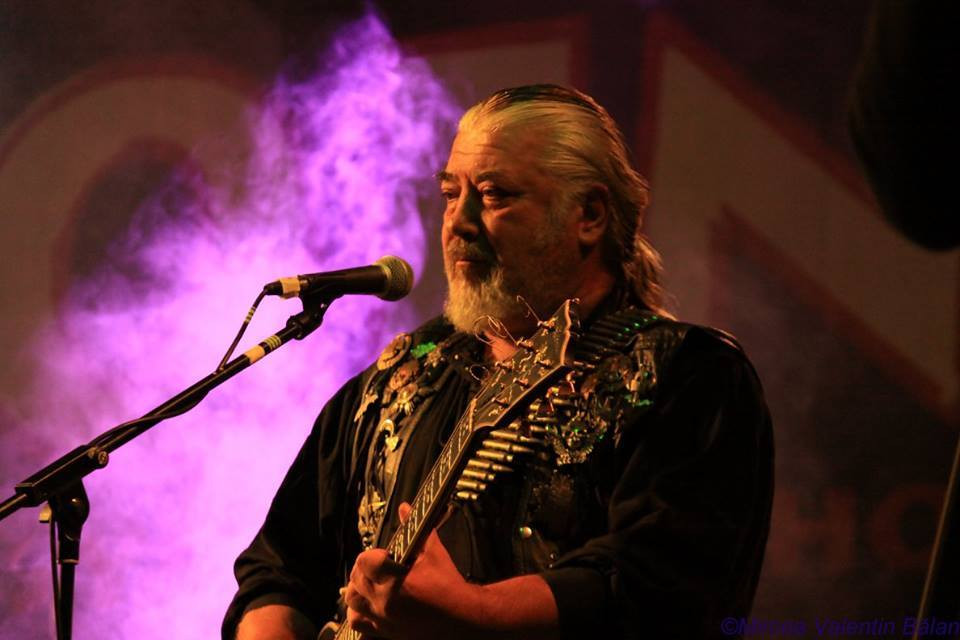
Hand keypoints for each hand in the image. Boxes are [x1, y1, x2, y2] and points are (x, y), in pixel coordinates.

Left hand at [343, 503, 476, 639]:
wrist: (462, 618)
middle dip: (365, 569)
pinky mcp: (384, 631)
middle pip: (356, 579)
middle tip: (379, 566)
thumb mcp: (434, 552)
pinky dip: (359, 612)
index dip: (373, 554)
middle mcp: (383, 601)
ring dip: (358, 589)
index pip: (364, 561)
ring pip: (353, 601)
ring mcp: (382, 618)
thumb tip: (405, 508)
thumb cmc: (448, 586)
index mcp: (394, 580)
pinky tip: (369, 604)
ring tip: (371, 583)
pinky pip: (358, 623)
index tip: (385, 555)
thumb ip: (415, 529)